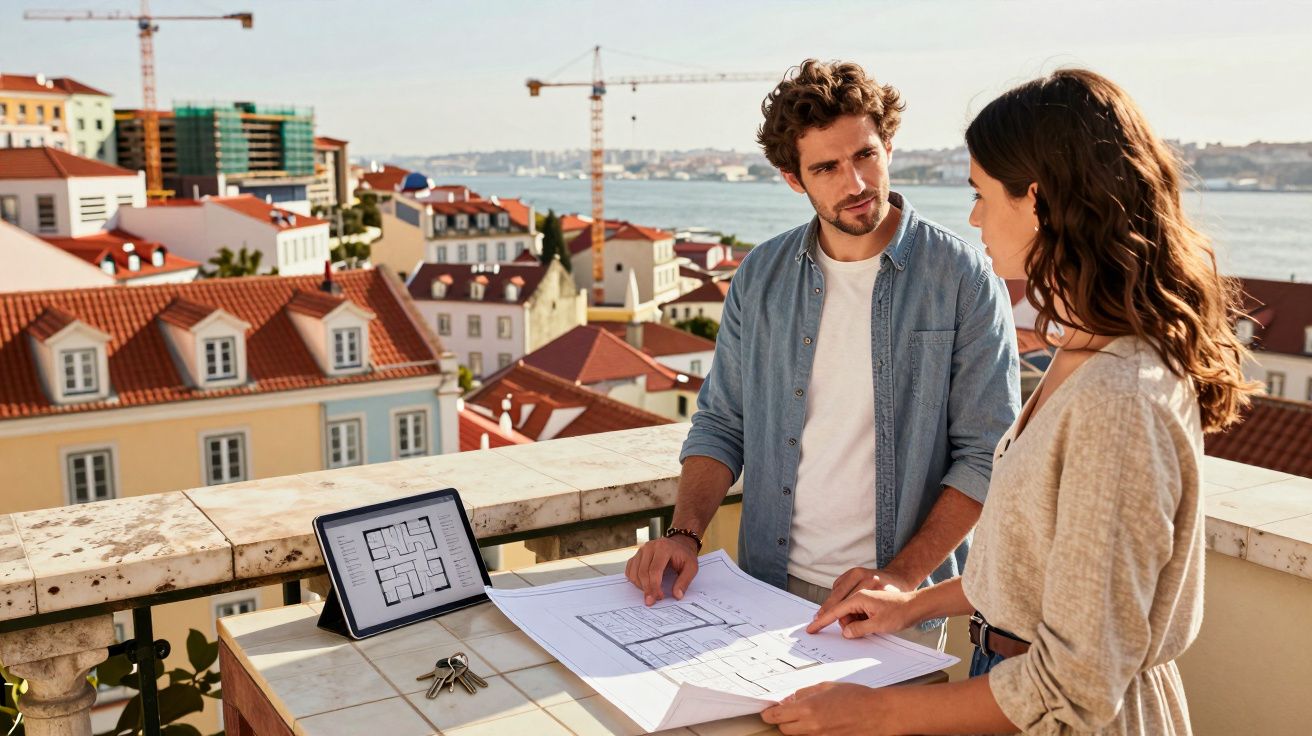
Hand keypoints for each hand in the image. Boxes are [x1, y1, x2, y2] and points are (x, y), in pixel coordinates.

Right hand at [624, 535, 698, 605]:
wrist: (679, 544)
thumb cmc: (684, 556)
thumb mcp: (691, 567)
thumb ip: (684, 581)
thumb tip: (677, 595)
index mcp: (664, 548)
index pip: (654, 570)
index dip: (655, 586)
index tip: (659, 597)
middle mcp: (649, 547)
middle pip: (642, 572)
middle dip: (647, 589)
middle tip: (653, 599)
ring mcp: (641, 550)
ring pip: (634, 572)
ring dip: (640, 586)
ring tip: (651, 592)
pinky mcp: (636, 555)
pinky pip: (629, 570)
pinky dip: (634, 580)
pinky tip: (644, 585)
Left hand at [761, 682, 889, 734]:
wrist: (879, 714)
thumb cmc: (857, 698)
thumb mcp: (827, 687)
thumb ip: (805, 693)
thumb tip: (791, 699)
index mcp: (809, 709)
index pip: (777, 717)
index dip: (769, 714)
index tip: (768, 712)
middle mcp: (812, 727)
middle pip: (784, 730)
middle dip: (783, 721)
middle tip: (788, 712)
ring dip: (797, 728)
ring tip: (810, 716)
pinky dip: (811, 733)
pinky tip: (821, 723)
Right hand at [805, 587, 919, 636]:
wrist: (917, 604)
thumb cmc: (901, 613)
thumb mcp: (879, 625)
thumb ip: (858, 629)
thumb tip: (845, 632)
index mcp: (859, 597)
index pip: (835, 610)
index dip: (822, 621)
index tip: (811, 629)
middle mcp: (858, 591)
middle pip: (840, 611)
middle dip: (846, 623)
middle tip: (860, 631)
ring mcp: (862, 592)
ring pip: (847, 610)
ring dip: (853, 621)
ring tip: (870, 624)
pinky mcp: (866, 596)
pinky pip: (853, 608)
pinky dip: (857, 616)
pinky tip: (868, 620)